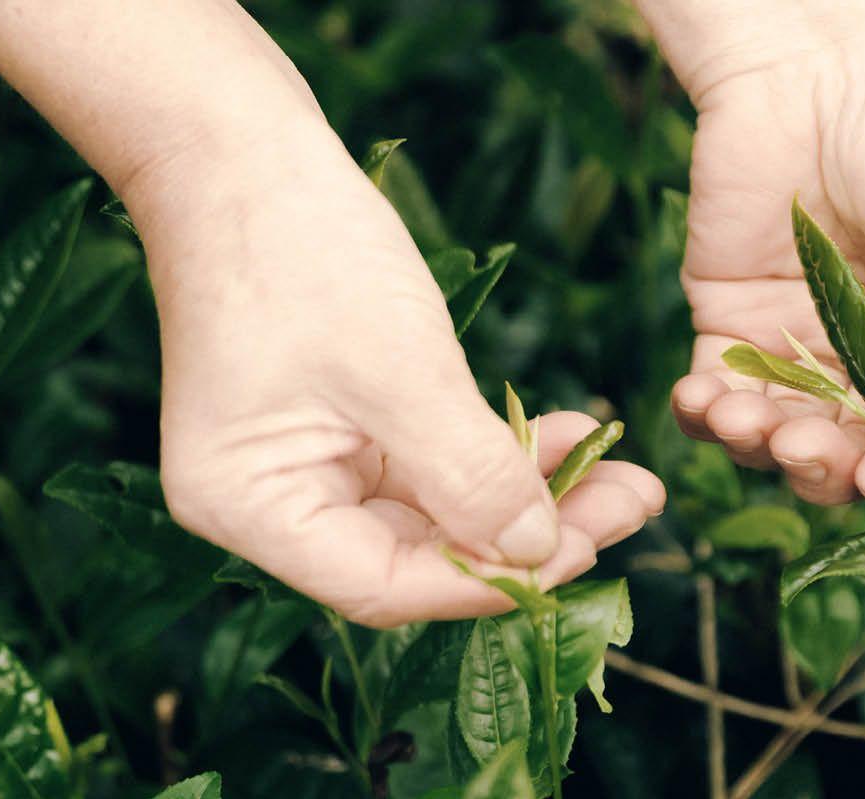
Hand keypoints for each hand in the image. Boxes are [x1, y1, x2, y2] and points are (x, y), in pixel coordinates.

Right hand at [135, 131, 663, 625]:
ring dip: (528, 498)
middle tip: (629, 508)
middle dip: (527, 540)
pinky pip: (428, 470)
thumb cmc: (298, 244)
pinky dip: (496, 457)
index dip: (486, 584)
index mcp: (252, 509)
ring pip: (435, 518)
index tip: (583, 551)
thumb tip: (541, 556)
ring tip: (624, 480)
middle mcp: (269, 508)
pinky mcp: (337, 434)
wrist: (236, 142)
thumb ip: (472, 474)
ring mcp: (303, 470)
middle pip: (416, 561)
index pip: (384, 589)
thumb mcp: (401, 368)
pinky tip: (569, 439)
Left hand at [664, 0, 864, 506]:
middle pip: (858, 459)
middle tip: (805, 447)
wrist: (812, 54)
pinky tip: (704, 400)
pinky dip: (707, 418)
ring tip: (747, 420)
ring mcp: (806, 350)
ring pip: (785, 442)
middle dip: (832, 468)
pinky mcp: (734, 329)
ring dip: (763, 449)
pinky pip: (720, 402)